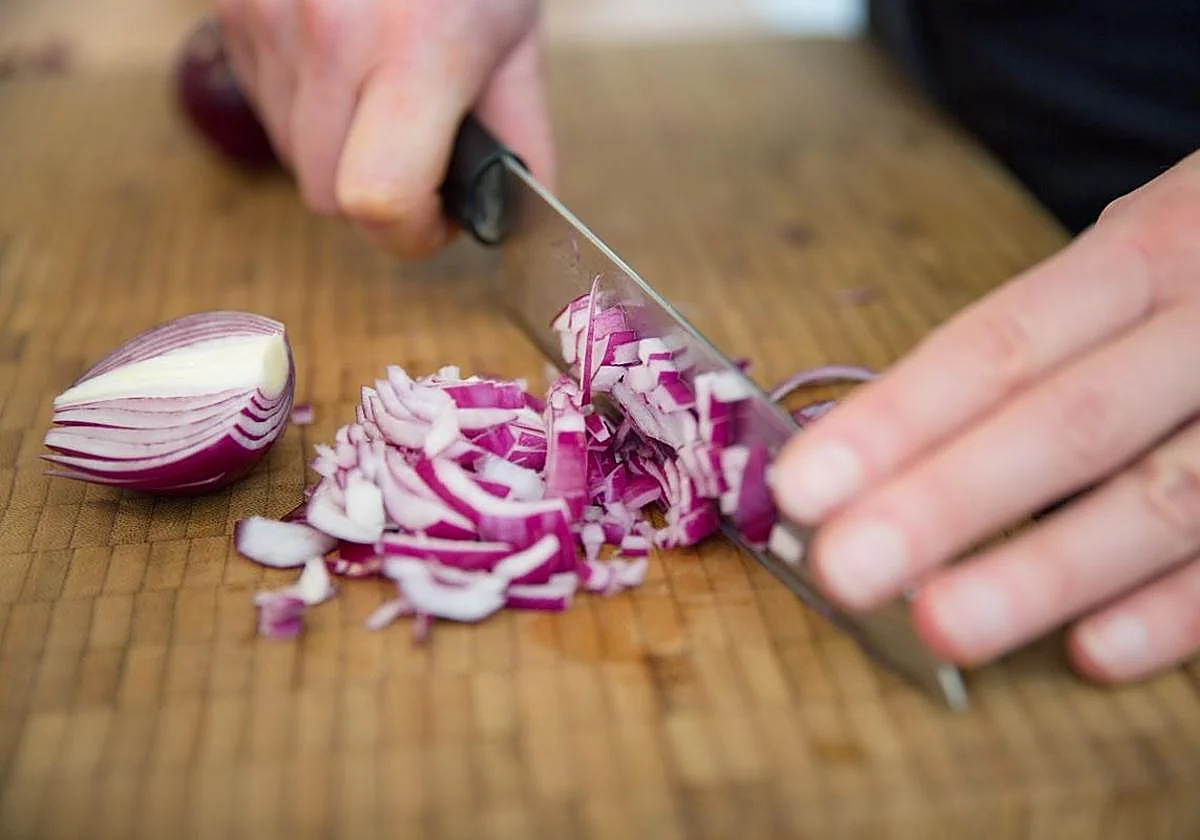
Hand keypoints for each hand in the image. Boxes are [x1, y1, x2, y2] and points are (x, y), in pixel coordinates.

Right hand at [213, 0, 554, 257]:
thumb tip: (510, 217)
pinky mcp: (235, 9)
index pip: (377, 198)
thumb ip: (522, 138)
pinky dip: (307, 112)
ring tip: (383, 97)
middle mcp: (330, 33)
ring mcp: (269, 19)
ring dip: (340, 154)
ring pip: (292, 158)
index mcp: (415, 47)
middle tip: (419, 161)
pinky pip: (266, 108)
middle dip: (379, 198)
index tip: (435, 216)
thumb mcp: (517, 40)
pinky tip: (345, 68)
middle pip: (328, 195)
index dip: (410, 232)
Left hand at [771, 150, 1199, 684]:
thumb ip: (1039, 334)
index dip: (899, 419)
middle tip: (846, 569)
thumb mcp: (1138, 251)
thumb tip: (883, 442)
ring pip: (1166, 499)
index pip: (1000, 344)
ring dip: (1046, 572)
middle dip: (949, 501)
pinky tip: (1092, 653)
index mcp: (1145, 254)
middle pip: (1069, 421)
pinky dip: (1175, 612)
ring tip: (943, 625)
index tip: (803, 486)